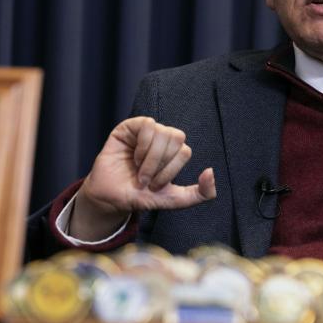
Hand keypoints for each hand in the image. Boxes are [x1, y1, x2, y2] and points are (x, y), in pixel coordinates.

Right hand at [69, 117, 216, 240]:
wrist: (110, 198)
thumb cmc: (140, 196)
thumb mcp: (173, 199)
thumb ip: (199, 194)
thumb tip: (212, 173)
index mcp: (174, 153)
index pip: (185, 151)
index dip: (170, 171)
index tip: (154, 185)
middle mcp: (162, 139)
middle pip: (177, 138)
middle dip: (161, 164)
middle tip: (146, 178)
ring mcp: (146, 131)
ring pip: (162, 132)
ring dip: (150, 158)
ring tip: (138, 169)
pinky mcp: (130, 127)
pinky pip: (147, 124)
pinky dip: (143, 145)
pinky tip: (133, 156)